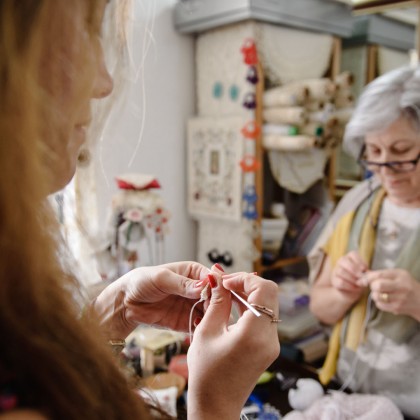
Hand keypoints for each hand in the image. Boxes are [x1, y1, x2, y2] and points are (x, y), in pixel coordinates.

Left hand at [92, 261, 210, 337]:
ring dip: (213, 318)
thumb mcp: (161, 278)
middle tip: (215, 313)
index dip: (219, 286)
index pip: (212, 278)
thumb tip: (204, 286)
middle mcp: (196, 288)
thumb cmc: (142, 282)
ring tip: (210, 323)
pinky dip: (203, 329)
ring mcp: (192, 305)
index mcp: (193, 272)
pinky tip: (202, 331)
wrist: (125, 303)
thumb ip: (182, 284)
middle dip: (218, 305)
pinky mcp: (186, 321)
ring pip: (211, 312)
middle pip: (215, 296)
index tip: (220, 296)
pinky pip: (200, 326)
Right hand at [187, 269, 279, 418]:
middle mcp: (270, 338)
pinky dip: (250, 307)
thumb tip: (217, 277)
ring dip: (248, 294)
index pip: (263, 289)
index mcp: (254, 334)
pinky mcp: (269, 346)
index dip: (243, 278)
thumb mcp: (207, 332)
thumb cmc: (207, 374)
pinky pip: (264, 317)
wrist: (216, 406)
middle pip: (269, 294)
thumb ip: (216, 301)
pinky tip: (232, 306)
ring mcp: (272, 343)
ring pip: (268, 304)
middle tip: (224, 285)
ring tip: (225, 294)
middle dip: (246, 283)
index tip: (224, 281)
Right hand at [331, 251, 366, 299]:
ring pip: (341, 271)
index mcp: (349, 257)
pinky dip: (349, 286)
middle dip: (354, 270)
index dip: (359, 261)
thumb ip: (366, 272)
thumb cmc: (359, 279)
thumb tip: (368, 273)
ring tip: (359, 284)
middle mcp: (340, 262)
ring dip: (352, 278)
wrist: (351, 291)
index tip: (364, 269)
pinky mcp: (334, 281)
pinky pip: (340, 282)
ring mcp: (336, 271)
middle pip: (344, 261)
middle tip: (361, 277)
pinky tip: (355, 288)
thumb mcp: (364, 274)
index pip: (352, 254)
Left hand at [361, 268, 419, 319]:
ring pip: (377, 296)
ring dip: (374, 294)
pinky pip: (379, 305)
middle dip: (372, 286)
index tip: (362, 279)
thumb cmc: (406, 285)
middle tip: (374, 287)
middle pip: (378, 286)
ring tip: (379, 293)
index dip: (368, 277)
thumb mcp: (397, 275)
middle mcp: (402, 286)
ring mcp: (400, 298)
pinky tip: (383, 300)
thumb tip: (363, 274)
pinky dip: (378, 302)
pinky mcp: (397, 308)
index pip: (380, 275)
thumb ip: (381, 273)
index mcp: (401, 275)